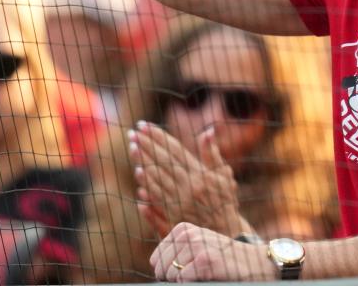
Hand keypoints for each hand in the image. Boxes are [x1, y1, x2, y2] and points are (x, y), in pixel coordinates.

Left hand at [129, 122, 245, 237]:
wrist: (225, 232)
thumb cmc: (224, 201)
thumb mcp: (224, 175)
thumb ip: (212, 154)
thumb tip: (209, 131)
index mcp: (201, 174)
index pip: (175, 150)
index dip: (158, 136)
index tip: (144, 125)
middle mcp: (190, 187)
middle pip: (164, 161)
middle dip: (147, 145)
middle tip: (132, 132)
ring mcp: (181, 202)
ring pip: (158, 177)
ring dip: (144, 161)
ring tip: (132, 147)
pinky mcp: (174, 216)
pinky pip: (158, 196)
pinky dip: (148, 183)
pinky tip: (138, 172)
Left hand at [151, 222, 275, 281]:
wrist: (255, 262)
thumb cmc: (223, 259)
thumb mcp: (198, 246)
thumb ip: (177, 251)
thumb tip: (154, 265)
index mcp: (183, 230)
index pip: (156, 259)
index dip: (167, 272)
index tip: (186, 271)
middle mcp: (188, 234)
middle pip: (160, 269)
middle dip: (172, 279)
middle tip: (194, 276)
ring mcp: (196, 246)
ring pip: (171, 275)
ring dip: (184, 282)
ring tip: (204, 275)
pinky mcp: (205, 260)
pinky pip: (183, 280)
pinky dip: (192, 284)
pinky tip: (208, 276)